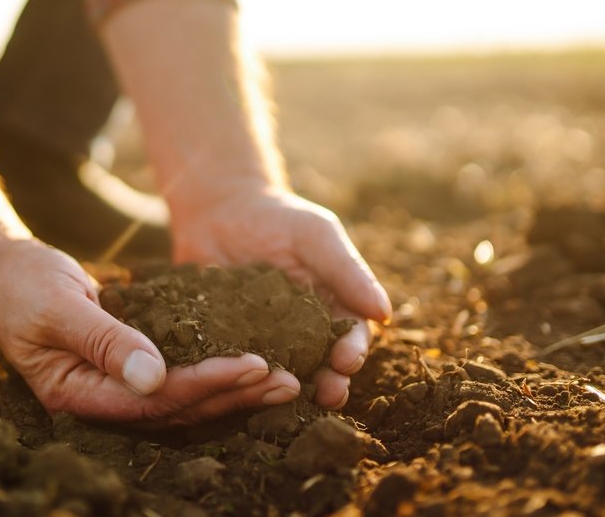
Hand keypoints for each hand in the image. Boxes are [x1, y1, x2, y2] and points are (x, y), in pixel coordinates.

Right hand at [0, 237, 300, 425]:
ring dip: (232, 391)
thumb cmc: (24, 283)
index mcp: (75, 395)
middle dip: (233, 396)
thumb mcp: (59, 306)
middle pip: (176, 410)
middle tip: (288, 382)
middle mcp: (99, 401)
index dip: (205, 385)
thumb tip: (154, 379)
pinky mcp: (127, 368)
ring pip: (182, 399)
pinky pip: (176, 377)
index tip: (253, 365)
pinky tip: (250, 365)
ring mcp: (113, 387)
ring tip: (283, 381)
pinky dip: (213, 370)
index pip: (152, 401)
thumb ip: (104, 342)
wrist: (5, 270)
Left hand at [171, 188, 391, 408]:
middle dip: (328, 383)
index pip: (350, 337)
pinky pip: (234, 361)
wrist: (220, 208)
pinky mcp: (226, 341)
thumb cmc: (279, 218)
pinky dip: (238, 373)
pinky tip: (237, 380)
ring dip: (287, 387)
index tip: (347, 361)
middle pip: (320, 365)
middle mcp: (300, 333)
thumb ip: (348, 271)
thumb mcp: (317, 235)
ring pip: (280, 371)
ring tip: (287, 395)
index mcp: (331, 309)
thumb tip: (384, 313)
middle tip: (327, 396)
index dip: (352, 352)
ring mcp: (263, 340)